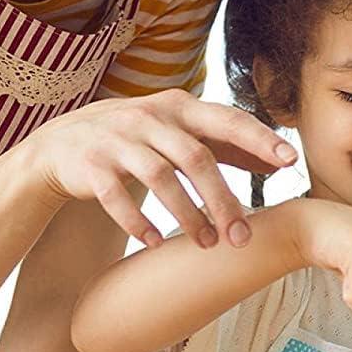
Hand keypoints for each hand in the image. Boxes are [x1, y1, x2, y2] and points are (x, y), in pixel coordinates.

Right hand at [26, 89, 297, 247]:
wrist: (61, 145)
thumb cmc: (137, 140)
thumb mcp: (180, 133)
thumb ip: (226, 145)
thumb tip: (279, 164)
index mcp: (179, 107)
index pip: (227, 120)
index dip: (259, 138)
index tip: (290, 161)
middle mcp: (149, 118)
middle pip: (196, 157)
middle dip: (223, 199)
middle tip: (241, 238)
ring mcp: (117, 140)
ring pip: (160, 178)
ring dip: (187, 215)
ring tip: (207, 244)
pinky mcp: (90, 166)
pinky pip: (116, 196)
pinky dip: (139, 221)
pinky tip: (156, 242)